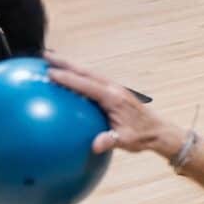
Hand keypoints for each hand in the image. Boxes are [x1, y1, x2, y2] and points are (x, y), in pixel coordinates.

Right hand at [45, 59, 183, 158]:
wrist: (159, 130)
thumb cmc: (142, 136)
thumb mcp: (126, 141)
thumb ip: (110, 141)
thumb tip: (94, 146)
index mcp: (114, 98)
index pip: (87, 85)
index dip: (69, 79)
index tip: (51, 73)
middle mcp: (113, 88)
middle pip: (85, 72)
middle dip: (65, 63)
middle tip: (44, 56)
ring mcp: (114, 88)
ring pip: (89, 73)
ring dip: (70, 66)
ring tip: (50, 61)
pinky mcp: (113, 91)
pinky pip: (92, 81)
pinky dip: (78, 76)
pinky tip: (66, 80)